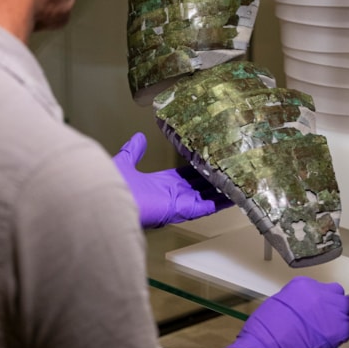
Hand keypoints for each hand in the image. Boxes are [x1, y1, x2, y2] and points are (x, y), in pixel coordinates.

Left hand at [113, 132, 231, 227]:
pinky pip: (204, 206)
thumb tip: (139, 137)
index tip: (211, 162)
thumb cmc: (113, 183)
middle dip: (215, 179)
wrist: (107, 199)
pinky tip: (234, 196)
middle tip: (233, 171)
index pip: (185, 176)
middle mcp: (172, 193)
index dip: (199, 169)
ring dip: (222, 191)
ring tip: (240, 183)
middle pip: (200, 186)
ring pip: (206, 196)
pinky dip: (219, 202)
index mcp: (161, 183)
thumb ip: (134, 151)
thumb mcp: (125, 162)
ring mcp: (178, 203)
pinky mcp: (180, 210)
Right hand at [224, 276, 348, 347]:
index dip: (319, 299)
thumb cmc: (266, 329)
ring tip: (338, 325)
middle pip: (337, 292)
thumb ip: (296, 301)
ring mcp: (332, 310)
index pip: (320, 287)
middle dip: (335, 302)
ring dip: (346, 313)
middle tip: (329, 315)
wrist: (268, 347)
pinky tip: (342, 335)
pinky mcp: (340, 329)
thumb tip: (303, 309)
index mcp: (303, 284)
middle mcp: (320, 293)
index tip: (317, 308)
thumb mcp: (278, 303)